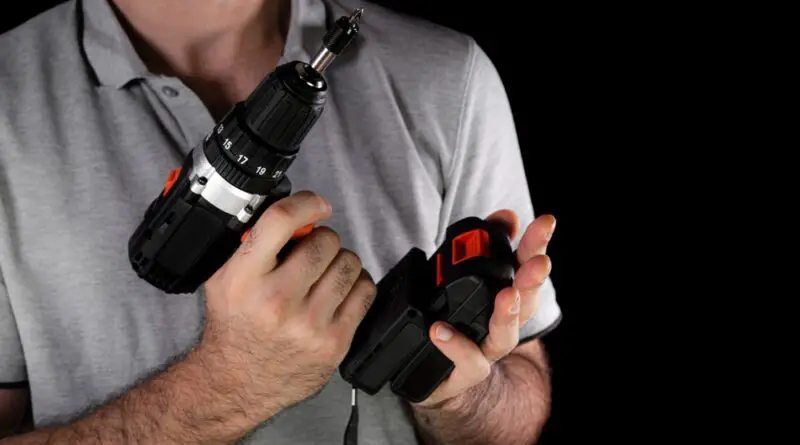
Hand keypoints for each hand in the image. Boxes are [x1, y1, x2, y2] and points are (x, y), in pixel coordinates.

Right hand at [198, 191, 377, 420]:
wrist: (238, 383)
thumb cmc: (235, 327)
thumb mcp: (224, 279)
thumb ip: (252, 243)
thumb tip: (293, 211)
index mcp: (243, 279)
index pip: (280, 221)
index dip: (306, 203)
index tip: (316, 205)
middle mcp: (276, 301)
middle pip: (325, 241)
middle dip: (323, 240)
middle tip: (314, 252)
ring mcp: (309, 324)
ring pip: (349, 263)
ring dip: (341, 261)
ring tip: (326, 273)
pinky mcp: (334, 341)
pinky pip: (365, 292)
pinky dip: (356, 285)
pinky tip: (339, 292)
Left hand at [413, 210, 555, 407]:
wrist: (437, 376)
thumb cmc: (456, 321)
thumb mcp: (465, 277)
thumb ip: (485, 244)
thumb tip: (507, 218)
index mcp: (506, 295)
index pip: (527, 267)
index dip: (536, 244)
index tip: (545, 222)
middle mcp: (503, 324)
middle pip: (525, 301)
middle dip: (532, 279)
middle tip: (539, 262)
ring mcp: (487, 350)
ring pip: (505, 336)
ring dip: (508, 314)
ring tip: (506, 295)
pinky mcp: (466, 372)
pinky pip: (468, 361)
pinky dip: (456, 345)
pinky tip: (439, 330)